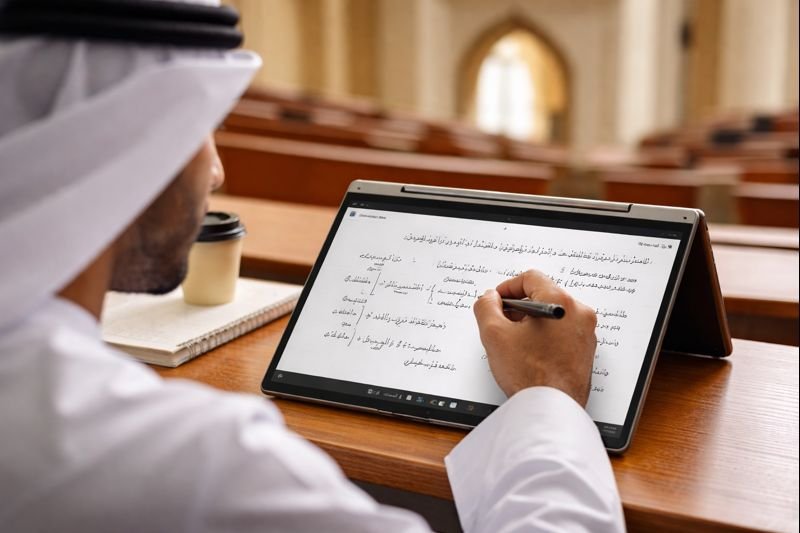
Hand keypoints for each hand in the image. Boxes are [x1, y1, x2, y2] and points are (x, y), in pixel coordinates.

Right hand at [473, 269, 596, 405]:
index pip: (531, 278)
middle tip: (501, 322)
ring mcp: (585, 334)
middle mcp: (579, 314)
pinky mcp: (585, 351)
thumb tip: (489, 298)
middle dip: (518, 307)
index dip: (507, 287)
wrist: (551, 410)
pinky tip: (529, 354)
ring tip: (514, 343)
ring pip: (552, 315)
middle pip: (543, 295)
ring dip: (530, 322)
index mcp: (560, 303)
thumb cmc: (530, 376)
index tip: (497, 301)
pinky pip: (561, 333)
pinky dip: (544, 337)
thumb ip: (486, 306)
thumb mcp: (494, 334)